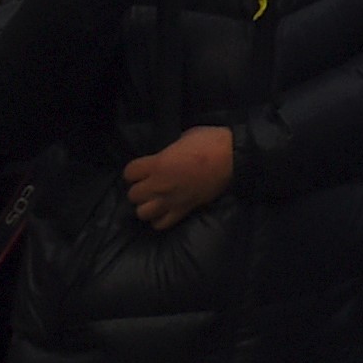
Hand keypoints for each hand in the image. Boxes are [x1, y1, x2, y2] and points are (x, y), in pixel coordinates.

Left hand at [121, 124, 236, 226]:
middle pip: (133, 195)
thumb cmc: (209, 141)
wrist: (233, 157)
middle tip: (149, 183)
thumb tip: (164, 156)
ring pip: (142, 213)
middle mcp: (159, 185)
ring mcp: (170, 200)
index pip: (129, 172)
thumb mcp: (183, 137)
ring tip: (154, 199)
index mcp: (158, 164)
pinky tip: (164, 210)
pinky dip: (158, 219)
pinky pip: (161, 224)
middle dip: (139, 189)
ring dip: (146, 206)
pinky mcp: (183, 210)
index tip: (141, 168)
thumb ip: (168, 150)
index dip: (134, 171)